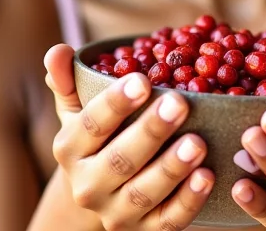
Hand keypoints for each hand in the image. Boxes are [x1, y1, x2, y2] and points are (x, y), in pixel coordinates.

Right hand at [44, 44, 214, 229]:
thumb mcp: (78, 105)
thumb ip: (68, 79)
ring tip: (198, 141)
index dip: (115, 103)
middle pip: (120, 160)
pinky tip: (208, 176)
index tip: (142, 79)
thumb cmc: (98, 132)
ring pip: (144, 193)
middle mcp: (88, 186)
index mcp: (70, 149)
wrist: (101, 188)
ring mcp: (116, 213)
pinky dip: (189, 201)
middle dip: (151, 131)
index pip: (90, 125)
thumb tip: (58, 51)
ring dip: (172, 168)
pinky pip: (167, 221)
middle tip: (180, 102)